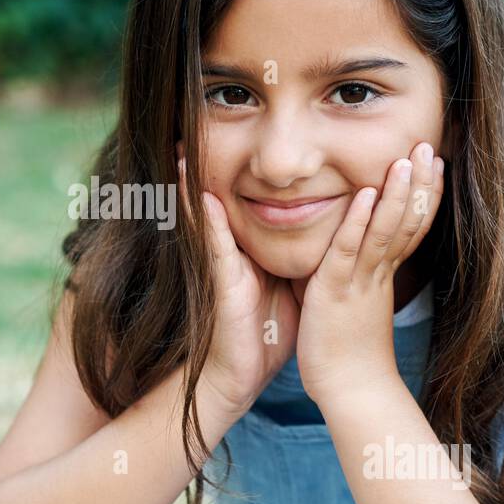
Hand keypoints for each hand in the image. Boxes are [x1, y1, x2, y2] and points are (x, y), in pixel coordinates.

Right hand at [179, 157, 299, 418]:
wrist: (244, 375)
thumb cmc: (267, 333)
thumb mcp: (287, 282)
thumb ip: (295, 257)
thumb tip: (322, 233)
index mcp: (250, 249)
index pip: (243, 201)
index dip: (240, 169)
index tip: (235, 134)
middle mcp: (232, 251)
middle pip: (218, 198)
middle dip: (203, 167)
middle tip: (186, 129)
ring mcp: (223, 264)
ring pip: (208, 215)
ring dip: (193, 184)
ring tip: (181, 150)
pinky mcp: (221, 282)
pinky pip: (213, 245)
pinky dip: (206, 220)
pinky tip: (200, 196)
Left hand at [295, 142, 443, 405]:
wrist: (352, 392)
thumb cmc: (352, 354)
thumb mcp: (361, 306)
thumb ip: (364, 280)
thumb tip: (365, 262)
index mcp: (384, 276)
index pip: (411, 226)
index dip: (424, 194)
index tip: (435, 162)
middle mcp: (379, 274)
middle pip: (408, 221)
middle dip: (420, 183)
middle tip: (430, 145)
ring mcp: (361, 282)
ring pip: (385, 231)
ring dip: (397, 194)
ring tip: (408, 157)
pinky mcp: (337, 291)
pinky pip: (350, 251)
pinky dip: (359, 222)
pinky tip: (367, 195)